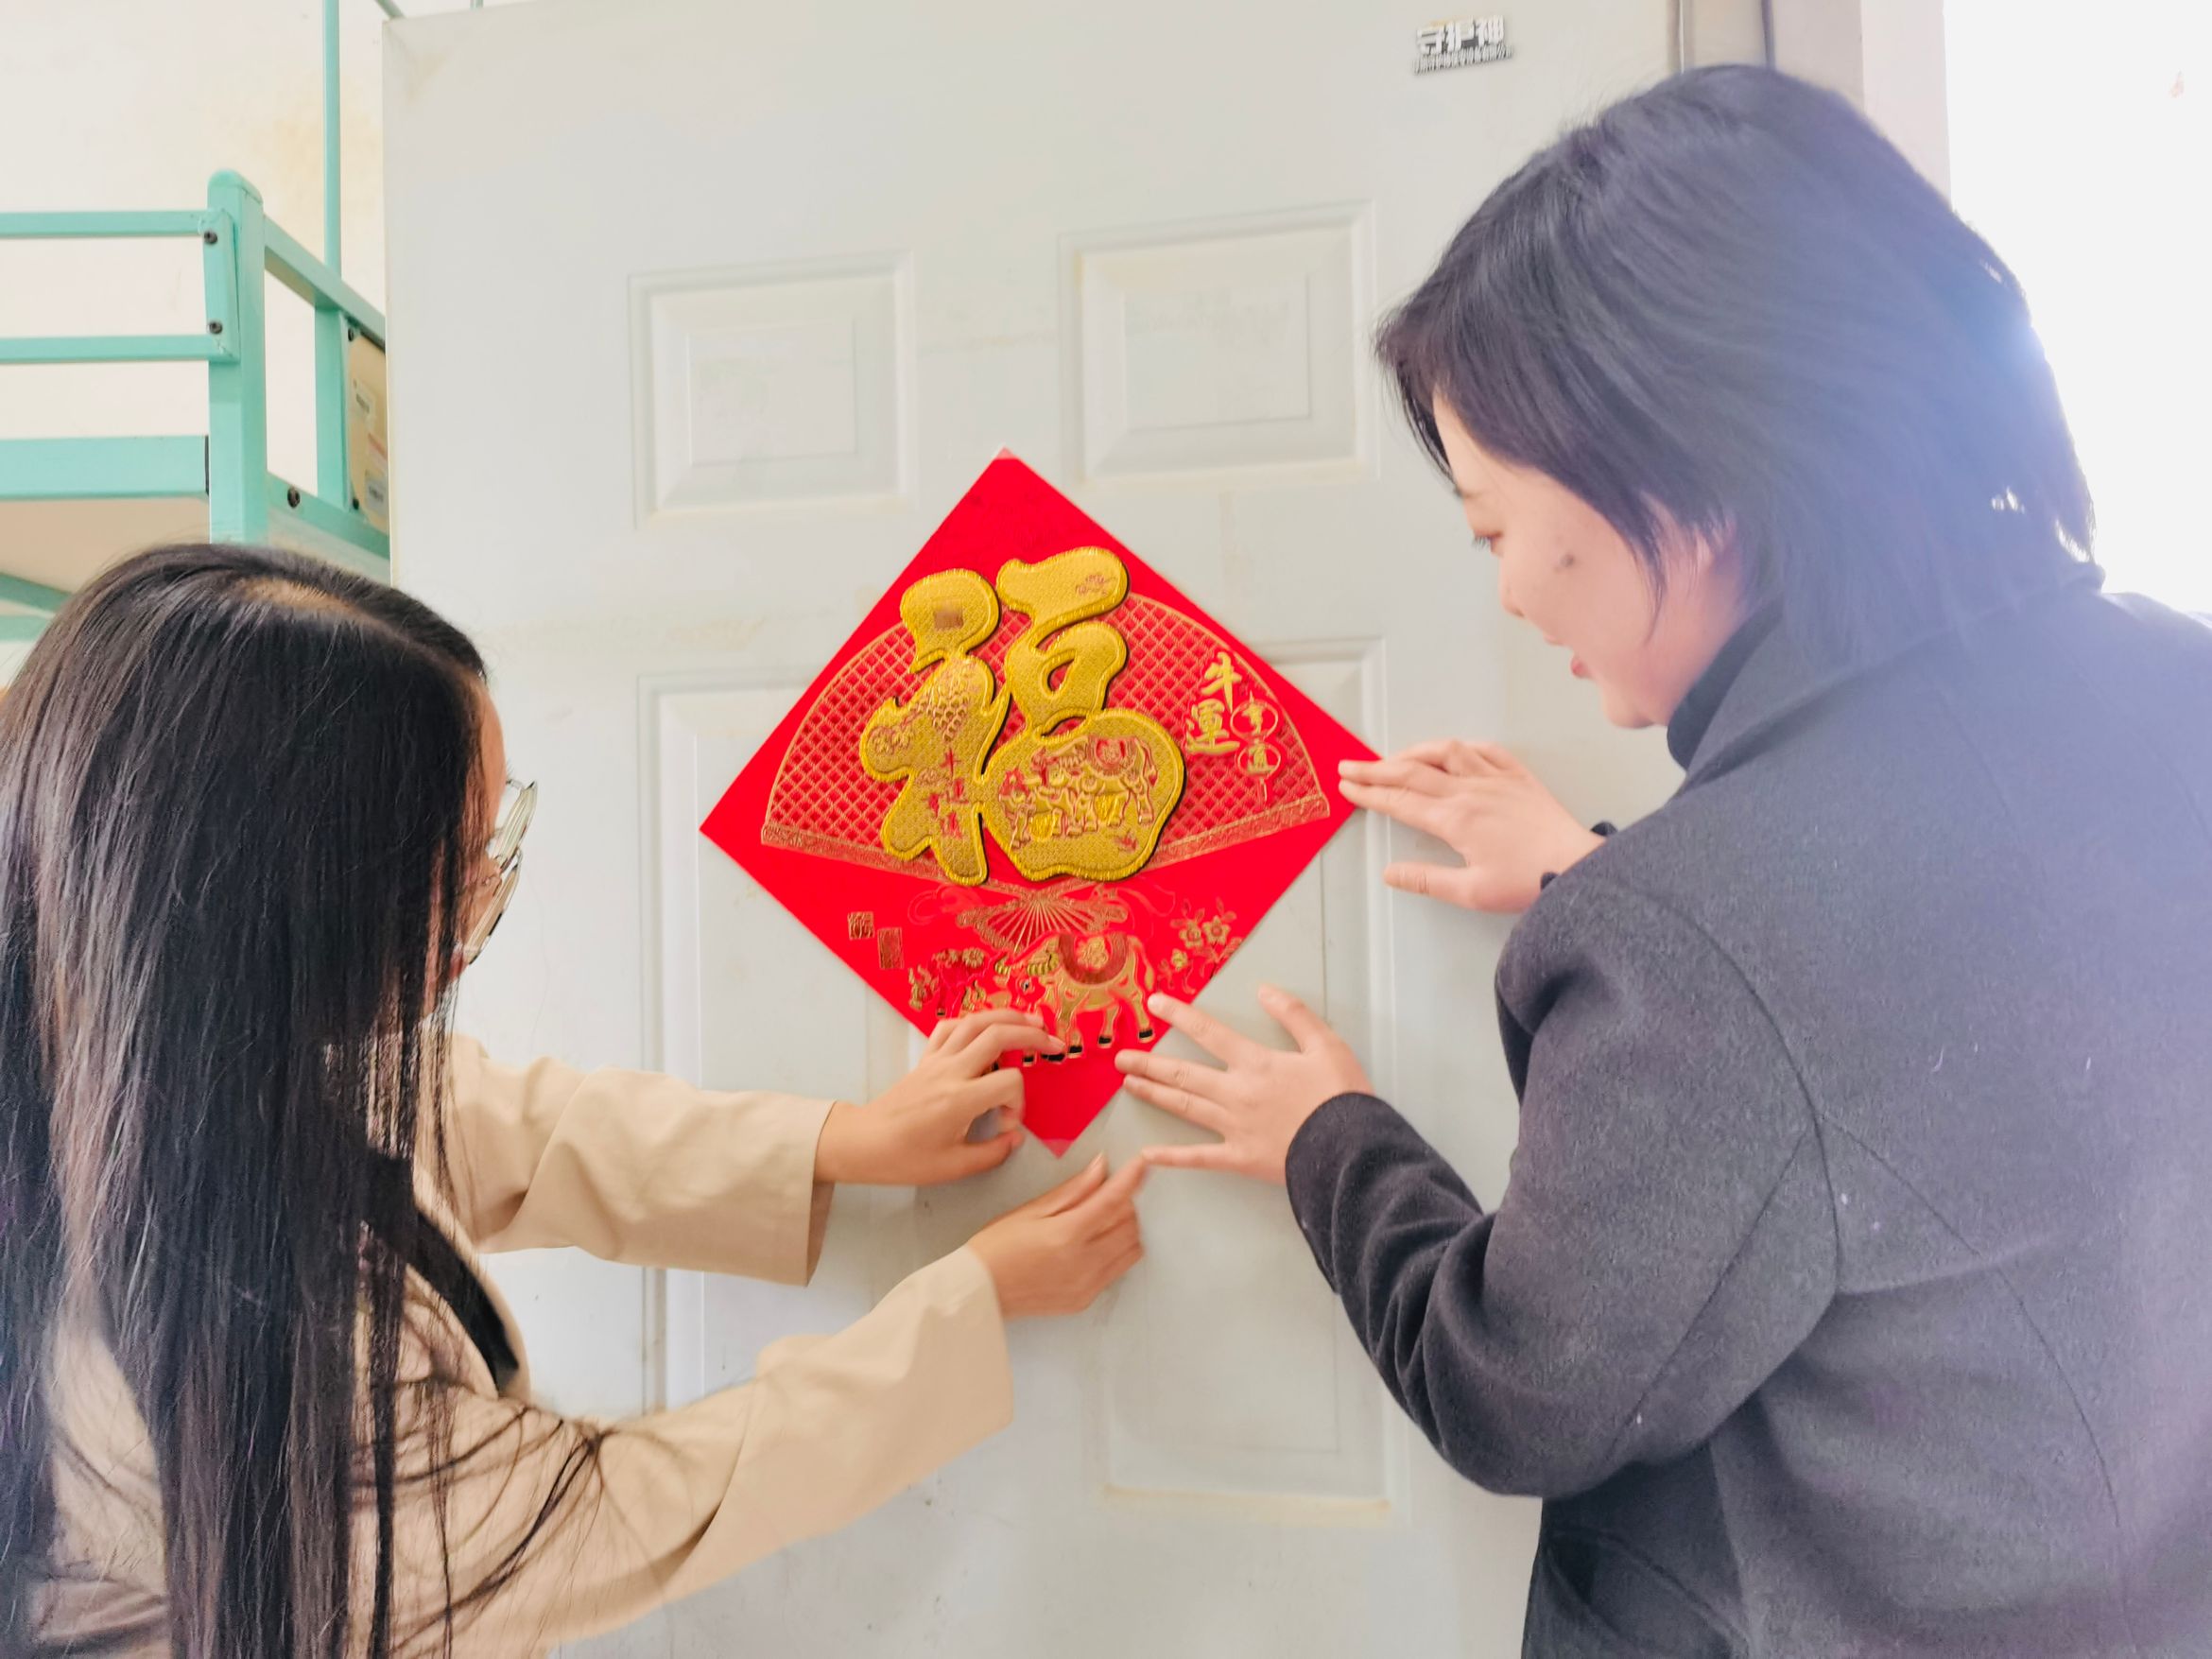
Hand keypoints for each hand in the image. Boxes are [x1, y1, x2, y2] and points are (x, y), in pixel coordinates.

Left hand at [815, 1011, 1060, 1186]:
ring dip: (1007, 1016)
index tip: (1008, 1124)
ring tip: (1032, 1022)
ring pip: (975, 1022)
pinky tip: (987, 1027)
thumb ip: (992, 1153)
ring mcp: (936, 1060)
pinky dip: (973, 1021)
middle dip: (1031, 1036)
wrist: (863, 1143)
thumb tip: (1014, 1137)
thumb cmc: (906, 1159)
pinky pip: (950, 1027)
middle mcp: (950, 1072)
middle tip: (1054, 1045)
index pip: (1008, 1082)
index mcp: (959, 1100)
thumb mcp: (953, 1167)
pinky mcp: (925, 1058)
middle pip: (997, 1035)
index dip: (1019, 1102)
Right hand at [966, 1155, 1147, 1317]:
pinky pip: (1116, 1270)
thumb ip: (1072, 1190)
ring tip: (1099, 1220)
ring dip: (1125, 1229)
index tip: (1142, 1163)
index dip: (1131, 1179)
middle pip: (1130, 1225)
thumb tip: (1101, 1167)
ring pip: (1130, 1250)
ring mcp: (1087, 1286)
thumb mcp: (1030, 1210)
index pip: (1113, 1201)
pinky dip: (1114, 1251)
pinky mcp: (1085, 1300)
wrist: (978, 1292)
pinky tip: (1091, 1244)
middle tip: (1105, 1194)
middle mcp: (1083, 1263)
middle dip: (1125, 1204)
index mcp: (1067, 1235)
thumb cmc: (996, 1246)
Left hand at [1116, 987, 1370, 1183]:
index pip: (1209, 1032)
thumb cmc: (1341, 1098)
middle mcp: (1236, 1092)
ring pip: (1184, 1107)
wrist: (1350, 1151)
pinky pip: (1198, 1157)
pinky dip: (1172, 1157)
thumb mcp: (1327, 1045)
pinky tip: (1147, 1154)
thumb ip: (1295, 1016)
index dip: (1180, 1015)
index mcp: (1256, 1063)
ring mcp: (1233, 1128)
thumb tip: (1265, 991)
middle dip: (1150, 1062)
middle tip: (1120, 1056)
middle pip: (1183, 1073)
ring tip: (1129, 1084)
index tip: (1154, 1004)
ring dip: (1154, 1093)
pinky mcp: (1239, 1159)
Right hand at [1338, 740, 1600, 913]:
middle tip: (1349, 765)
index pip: (1400, 802)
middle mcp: (1470, 791)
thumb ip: (1426, 880)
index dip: (1369, 794)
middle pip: (1413, 772)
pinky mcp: (1519, 777)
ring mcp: (1496, 779)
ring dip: (1415, 751)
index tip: (1346, 787)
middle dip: (1376, 769)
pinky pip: (1486, 750)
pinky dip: (1462, 747)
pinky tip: (1451, 750)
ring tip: (1395, 757)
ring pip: (1447, 752)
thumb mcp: (1471, 892)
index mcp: (1454, 819)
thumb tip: (1388, 872)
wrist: (1577, 867)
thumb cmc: (1526, 883)